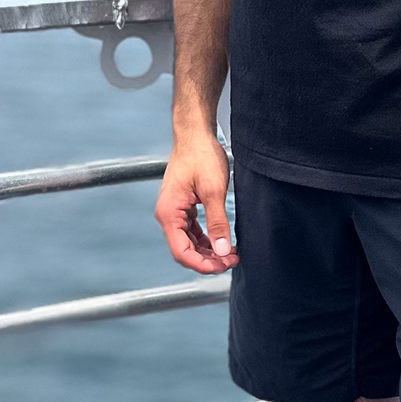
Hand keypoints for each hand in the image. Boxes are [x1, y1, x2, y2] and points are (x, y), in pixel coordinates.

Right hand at [156, 128, 237, 272]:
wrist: (195, 134)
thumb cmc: (200, 156)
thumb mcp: (214, 191)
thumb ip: (218, 222)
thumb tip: (221, 250)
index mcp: (169, 213)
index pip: (181, 252)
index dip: (202, 265)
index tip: (222, 267)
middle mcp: (168, 215)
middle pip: (185, 250)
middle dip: (208, 259)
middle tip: (232, 260)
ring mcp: (175, 212)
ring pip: (190, 242)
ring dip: (209, 251)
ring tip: (231, 252)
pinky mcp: (184, 207)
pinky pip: (193, 231)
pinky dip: (207, 239)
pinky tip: (222, 241)